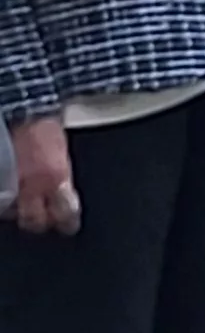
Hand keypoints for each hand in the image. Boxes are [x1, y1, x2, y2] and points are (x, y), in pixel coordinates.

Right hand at [7, 117, 74, 236]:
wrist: (23, 106)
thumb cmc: (45, 123)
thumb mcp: (62, 152)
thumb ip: (62, 175)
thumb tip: (64, 192)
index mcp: (55, 177)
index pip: (65, 214)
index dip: (67, 222)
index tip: (69, 225)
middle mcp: (31, 185)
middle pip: (34, 222)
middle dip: (39, 224)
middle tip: (41, 221)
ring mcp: (9, 183)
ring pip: (10, 213)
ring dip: (15, 212)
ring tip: (19, 208)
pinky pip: (0, 201)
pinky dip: (3, 202)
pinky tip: (6, 199)